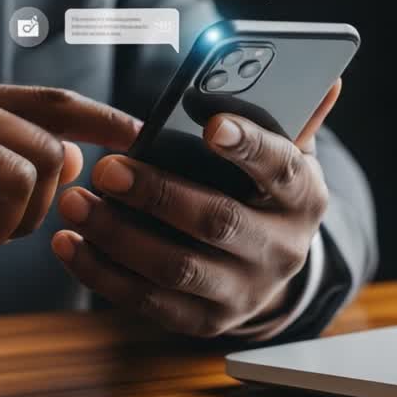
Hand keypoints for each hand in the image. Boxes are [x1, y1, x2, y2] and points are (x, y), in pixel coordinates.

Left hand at [52, 81, 341, 337]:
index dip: (248, 146)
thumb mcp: (286, 154)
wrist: (268, 265)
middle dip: (158, 194)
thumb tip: (327, 76)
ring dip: (119, 235)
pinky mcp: (206, 321)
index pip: (280, 169)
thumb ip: (293, 115)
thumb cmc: (263, 190)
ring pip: (177, 267)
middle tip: (107, 168)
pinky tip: (69, 244)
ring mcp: (246, 291)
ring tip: (75, 203)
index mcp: (305, 196)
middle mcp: (283, 249)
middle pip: (218, 221)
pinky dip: (103, 275)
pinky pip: (149, 302)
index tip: (211, 125)